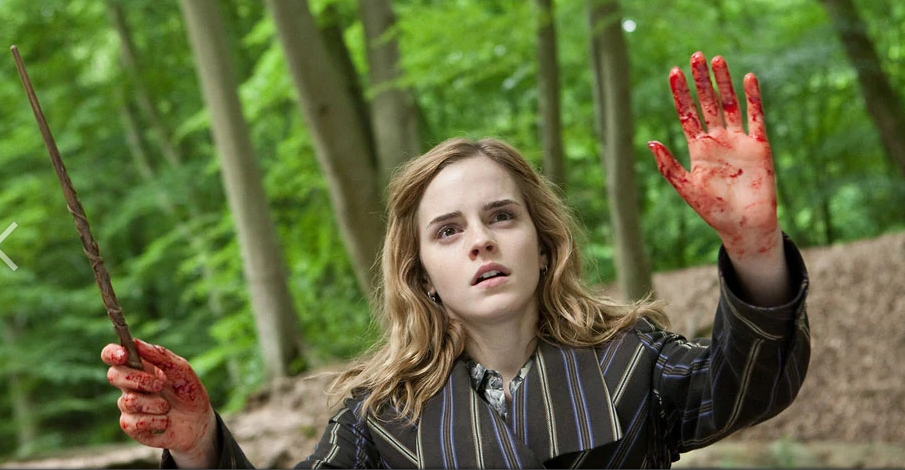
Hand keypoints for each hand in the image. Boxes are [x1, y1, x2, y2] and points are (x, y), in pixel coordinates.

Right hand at [102, 339, 216, 466]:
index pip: (112, 356)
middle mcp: (129, 385)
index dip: (111, 353)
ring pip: (127, 401)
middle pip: (113, 376)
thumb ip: (160, 356)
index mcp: (138, 367)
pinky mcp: (130, 426)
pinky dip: (155, 421)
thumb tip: (136, 342)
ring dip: (154, 403)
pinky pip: (133, 423)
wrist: (199, 421)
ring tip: (167, 406)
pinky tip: (165, 421)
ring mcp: (128, 406)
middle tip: (159, 384)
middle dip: (138, 379)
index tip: (122, 355)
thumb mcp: (181, 370)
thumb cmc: (188, 391)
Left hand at [649, 51, 780, 259]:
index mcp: (698, 149)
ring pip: (730, 104)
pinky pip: (756, 117)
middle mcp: (717, 140)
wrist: (744, 226)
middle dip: (701, 81)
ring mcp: (739, 141)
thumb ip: (668, 166)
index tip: (673, 72)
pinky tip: (747, 78)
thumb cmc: (714, 211)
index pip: (687, 114)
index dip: (680, 94)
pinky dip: (752, 98)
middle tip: (695, 56)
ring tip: (716, 60)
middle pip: (708, 103)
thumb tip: (650, 143)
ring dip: (723, 83)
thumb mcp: (686, 188)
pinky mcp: (759, 145)